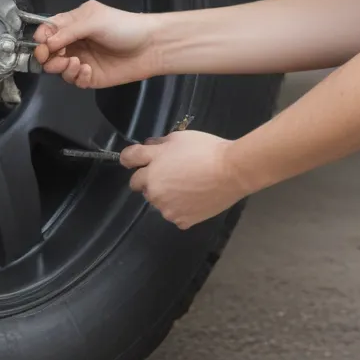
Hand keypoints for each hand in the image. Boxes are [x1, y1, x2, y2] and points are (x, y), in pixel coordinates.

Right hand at [32, 0, 155, 87]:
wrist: (150, 47)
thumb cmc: (123, 27)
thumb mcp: (93, 19)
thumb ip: (67, 30)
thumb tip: (45, 43)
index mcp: (72, 24)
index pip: (47, 31)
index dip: (40, 39)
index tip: (41, 46)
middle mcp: (74, 42)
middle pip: (48, 52)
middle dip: (47, 57)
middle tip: (55, 58)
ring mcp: (81, 60)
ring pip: (58, 68)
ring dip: (61, 67)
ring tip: (74, 63)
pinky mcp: (89, 77)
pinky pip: (73, 80)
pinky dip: (76, 77)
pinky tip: (86, 71)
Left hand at [119, 130, 246, 228]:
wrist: (232, 172)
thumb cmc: (205, 150)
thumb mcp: (178, 138)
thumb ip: (158, 144)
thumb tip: (148, 147)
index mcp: (151, 168)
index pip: (128, 161)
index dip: (130, 158)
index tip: (134, 159)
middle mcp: (154, 191)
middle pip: (140, 185)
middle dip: (149, 178)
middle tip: (169, 172)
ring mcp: (167, 208)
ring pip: (157, 201)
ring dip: (164, 195)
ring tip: (186, 186)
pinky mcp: (182, 221)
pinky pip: (173, 214)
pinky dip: (180, 208)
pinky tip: (193, 198)